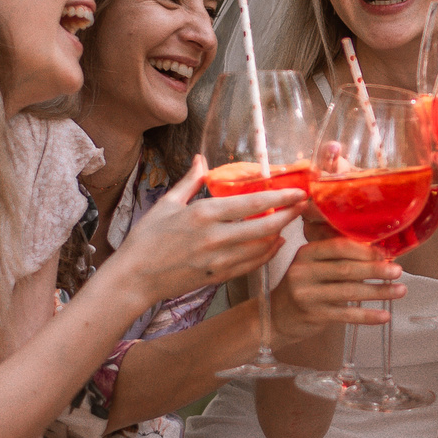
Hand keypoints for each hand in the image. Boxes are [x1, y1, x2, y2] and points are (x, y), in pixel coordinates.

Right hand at [99, 155, 301, 304]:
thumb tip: (201, 159)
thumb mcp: (167, 204)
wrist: (134, 278)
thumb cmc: (146, 239)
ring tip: (290, 222)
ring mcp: (219, 260)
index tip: (298, 191)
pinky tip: (273, 244)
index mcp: (204, 214)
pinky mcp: (219, 277)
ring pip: (262, 247)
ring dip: (280, 234)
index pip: (252, 203)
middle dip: (289, 215)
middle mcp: (216, 238)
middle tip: (303, 206)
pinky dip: (267, 254)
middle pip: (265, 226)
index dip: (280, 197)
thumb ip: (190, 181)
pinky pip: (252, 265)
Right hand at [272, 236, 404, 338]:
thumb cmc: (303, 287)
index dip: (365, 250)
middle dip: (376, 269)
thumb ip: (336, 258)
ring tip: (400, 290)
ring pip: (349, 291)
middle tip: (398, 271)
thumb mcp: (312, 266)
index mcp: (306, 253)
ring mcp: (307, 295)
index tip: (387, 253)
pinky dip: (367, 316)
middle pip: (346, 269)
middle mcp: (303, 271)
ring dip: (378, 291)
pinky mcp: (313, 315)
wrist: (275, 317)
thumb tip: (379, 253)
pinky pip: (346, 315)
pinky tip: (384, 316)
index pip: (339, 246)